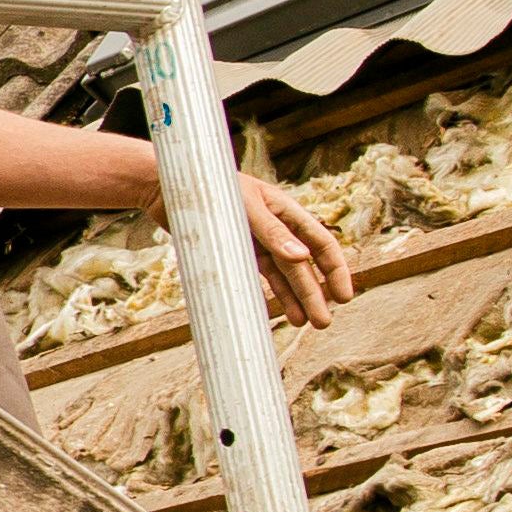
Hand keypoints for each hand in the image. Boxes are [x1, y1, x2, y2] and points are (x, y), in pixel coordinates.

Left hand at [110, 149, 354, 325]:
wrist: (166, 188)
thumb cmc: (210, 189)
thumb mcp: (244, 207)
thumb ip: (272, 232)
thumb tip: (302, 258)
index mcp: (286, 210)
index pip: (322, 243)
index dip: (336, 270)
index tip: (345, 297)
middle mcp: (276, 228)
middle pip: (304, 266)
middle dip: (316, 294)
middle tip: (324, 324)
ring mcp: (257, 241)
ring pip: (285, 275)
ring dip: (297, 298)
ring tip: (307, 323)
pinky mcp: (238, 252)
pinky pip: (262, 277)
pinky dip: (273, 293)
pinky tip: (285, 312)